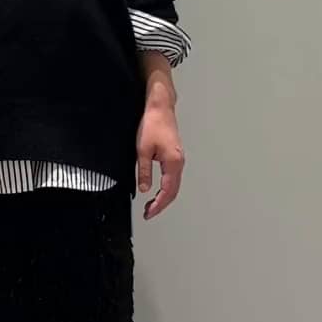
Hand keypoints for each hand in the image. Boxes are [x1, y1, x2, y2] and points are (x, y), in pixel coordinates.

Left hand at [136, 101, 184, 218]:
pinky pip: (173, 177)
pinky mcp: (175, 156)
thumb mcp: (142, 150)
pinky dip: (166, 187)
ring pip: (174, 185)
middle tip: (149, 213)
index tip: (149, 213)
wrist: (160, 108)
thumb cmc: (153, 124)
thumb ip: (144, 172)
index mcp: (173, 163)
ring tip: (152, 205)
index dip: (158, 205)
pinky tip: (158, 190)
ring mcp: (178, 159)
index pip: (167, 191)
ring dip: (164, 197)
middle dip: (162, 204)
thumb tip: (145, 189)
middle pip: (173, 191)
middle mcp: (179, 163)